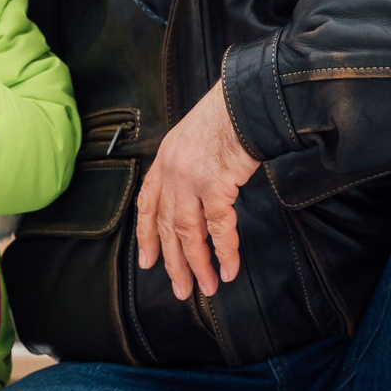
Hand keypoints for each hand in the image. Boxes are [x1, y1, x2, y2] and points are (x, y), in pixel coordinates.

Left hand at [134, 83, 261, 301]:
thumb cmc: (226, 116)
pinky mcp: (215, 185)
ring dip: (198, 264)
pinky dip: (224, 252)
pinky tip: (228, 269)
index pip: (148, 205)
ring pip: (189, 234)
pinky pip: (219, 228)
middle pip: (167, 227)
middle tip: (180, 289)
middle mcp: (171, 172)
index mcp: (164, 160)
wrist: (244, 101)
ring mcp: (190, 180)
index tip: (147, 260)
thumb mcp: (193, 138)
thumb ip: (187, 166)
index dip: (147, 236)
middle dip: (172, 262)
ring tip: (206, 287)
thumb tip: (199, 196)